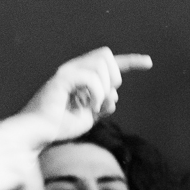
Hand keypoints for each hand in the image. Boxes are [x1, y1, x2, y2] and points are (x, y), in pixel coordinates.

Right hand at [24, 48, 150, 123]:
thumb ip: (104, 103)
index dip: (131, 61)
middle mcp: (74, 68)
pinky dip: (97, 93)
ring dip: (104, 89)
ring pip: (100, 64)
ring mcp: (67, 72)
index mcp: (82, 75)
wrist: (41, 133)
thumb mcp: (90, 115)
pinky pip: (91, 77)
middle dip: (114, 78)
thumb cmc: (61, 125)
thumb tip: (114, 96)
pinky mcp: (62, 78)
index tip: (149, 63)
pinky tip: (90, 107)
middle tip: (103, 102)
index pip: (110, 62)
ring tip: (94, 107)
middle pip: (106, 55)